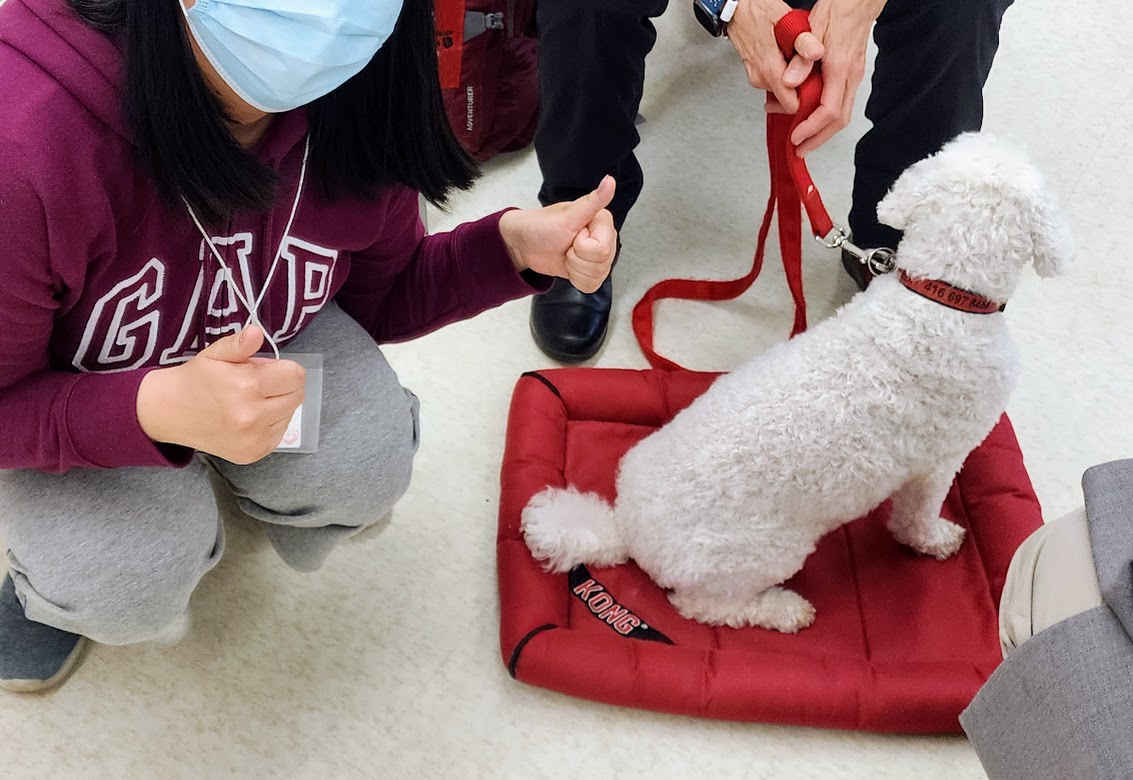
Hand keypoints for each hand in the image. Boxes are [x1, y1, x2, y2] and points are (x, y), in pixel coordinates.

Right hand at [136, 325, 305, 463]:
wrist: (169, 413)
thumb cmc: (197, 380)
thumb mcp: (215, 354)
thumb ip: (239, 343)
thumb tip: (256, 332)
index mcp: (245, 385)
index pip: (296, 375)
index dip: (284, 368)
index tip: (266, 369)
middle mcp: (252, 416)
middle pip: (297, 395)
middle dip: (283, 385)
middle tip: (258, 383)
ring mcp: (254, 438)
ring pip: (290, 414)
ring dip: (278, 405)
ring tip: (251, 400)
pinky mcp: (254, 453)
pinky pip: (280, 433)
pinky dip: (271, 423)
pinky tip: (250, 417)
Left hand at [498, 176, 617, 293]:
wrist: (524, 244)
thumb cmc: (541, 226)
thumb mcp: (567, 216)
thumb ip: (592, 201)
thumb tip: (609, 181)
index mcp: (602, 222)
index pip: (603, 249)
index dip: (582, 247)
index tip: (573, 236)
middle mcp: (603, 238)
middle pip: (602, 264)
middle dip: (578, 259)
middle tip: (568, 245)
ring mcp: (597, 256)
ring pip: (597, 276)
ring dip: (575, 269)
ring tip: (567, 253)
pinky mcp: (589, 270)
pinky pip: (592, 285)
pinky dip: (577, 279)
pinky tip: (569, 266)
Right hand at [727, 0, 823, 113]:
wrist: (736, 10)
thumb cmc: (757, 12)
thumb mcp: (785, 19)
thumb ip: (802, 39)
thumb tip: (816, 52)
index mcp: (770, 69)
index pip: (791, 104)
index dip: (807, 100)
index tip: (816, 89)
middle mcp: (761, 78)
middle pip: (787, 99)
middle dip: (801, 88)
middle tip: (810, 69)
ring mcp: (756, 78)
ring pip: (781, 90)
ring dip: (792, 79)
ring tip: (796, 59)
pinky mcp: (754, 74)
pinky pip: (774, 82)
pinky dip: (783, 73)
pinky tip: (786, 58)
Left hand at [767, 0, 886, 155]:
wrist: (857, 1)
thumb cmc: (836, 11)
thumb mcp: (811, 31)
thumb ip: (800, 59)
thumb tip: (789, 83)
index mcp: (840, 68)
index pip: (828, 111)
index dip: (811, 128)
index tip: (796, 138)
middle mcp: (851, 76)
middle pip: (838, 121)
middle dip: (818, 139)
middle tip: (799, 149)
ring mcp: (854, 77)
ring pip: (842, 114)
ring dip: (822, 130)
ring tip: (802, 138)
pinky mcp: (852, 75)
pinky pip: (841, 103)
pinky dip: (825, 117)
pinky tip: (810, 116)